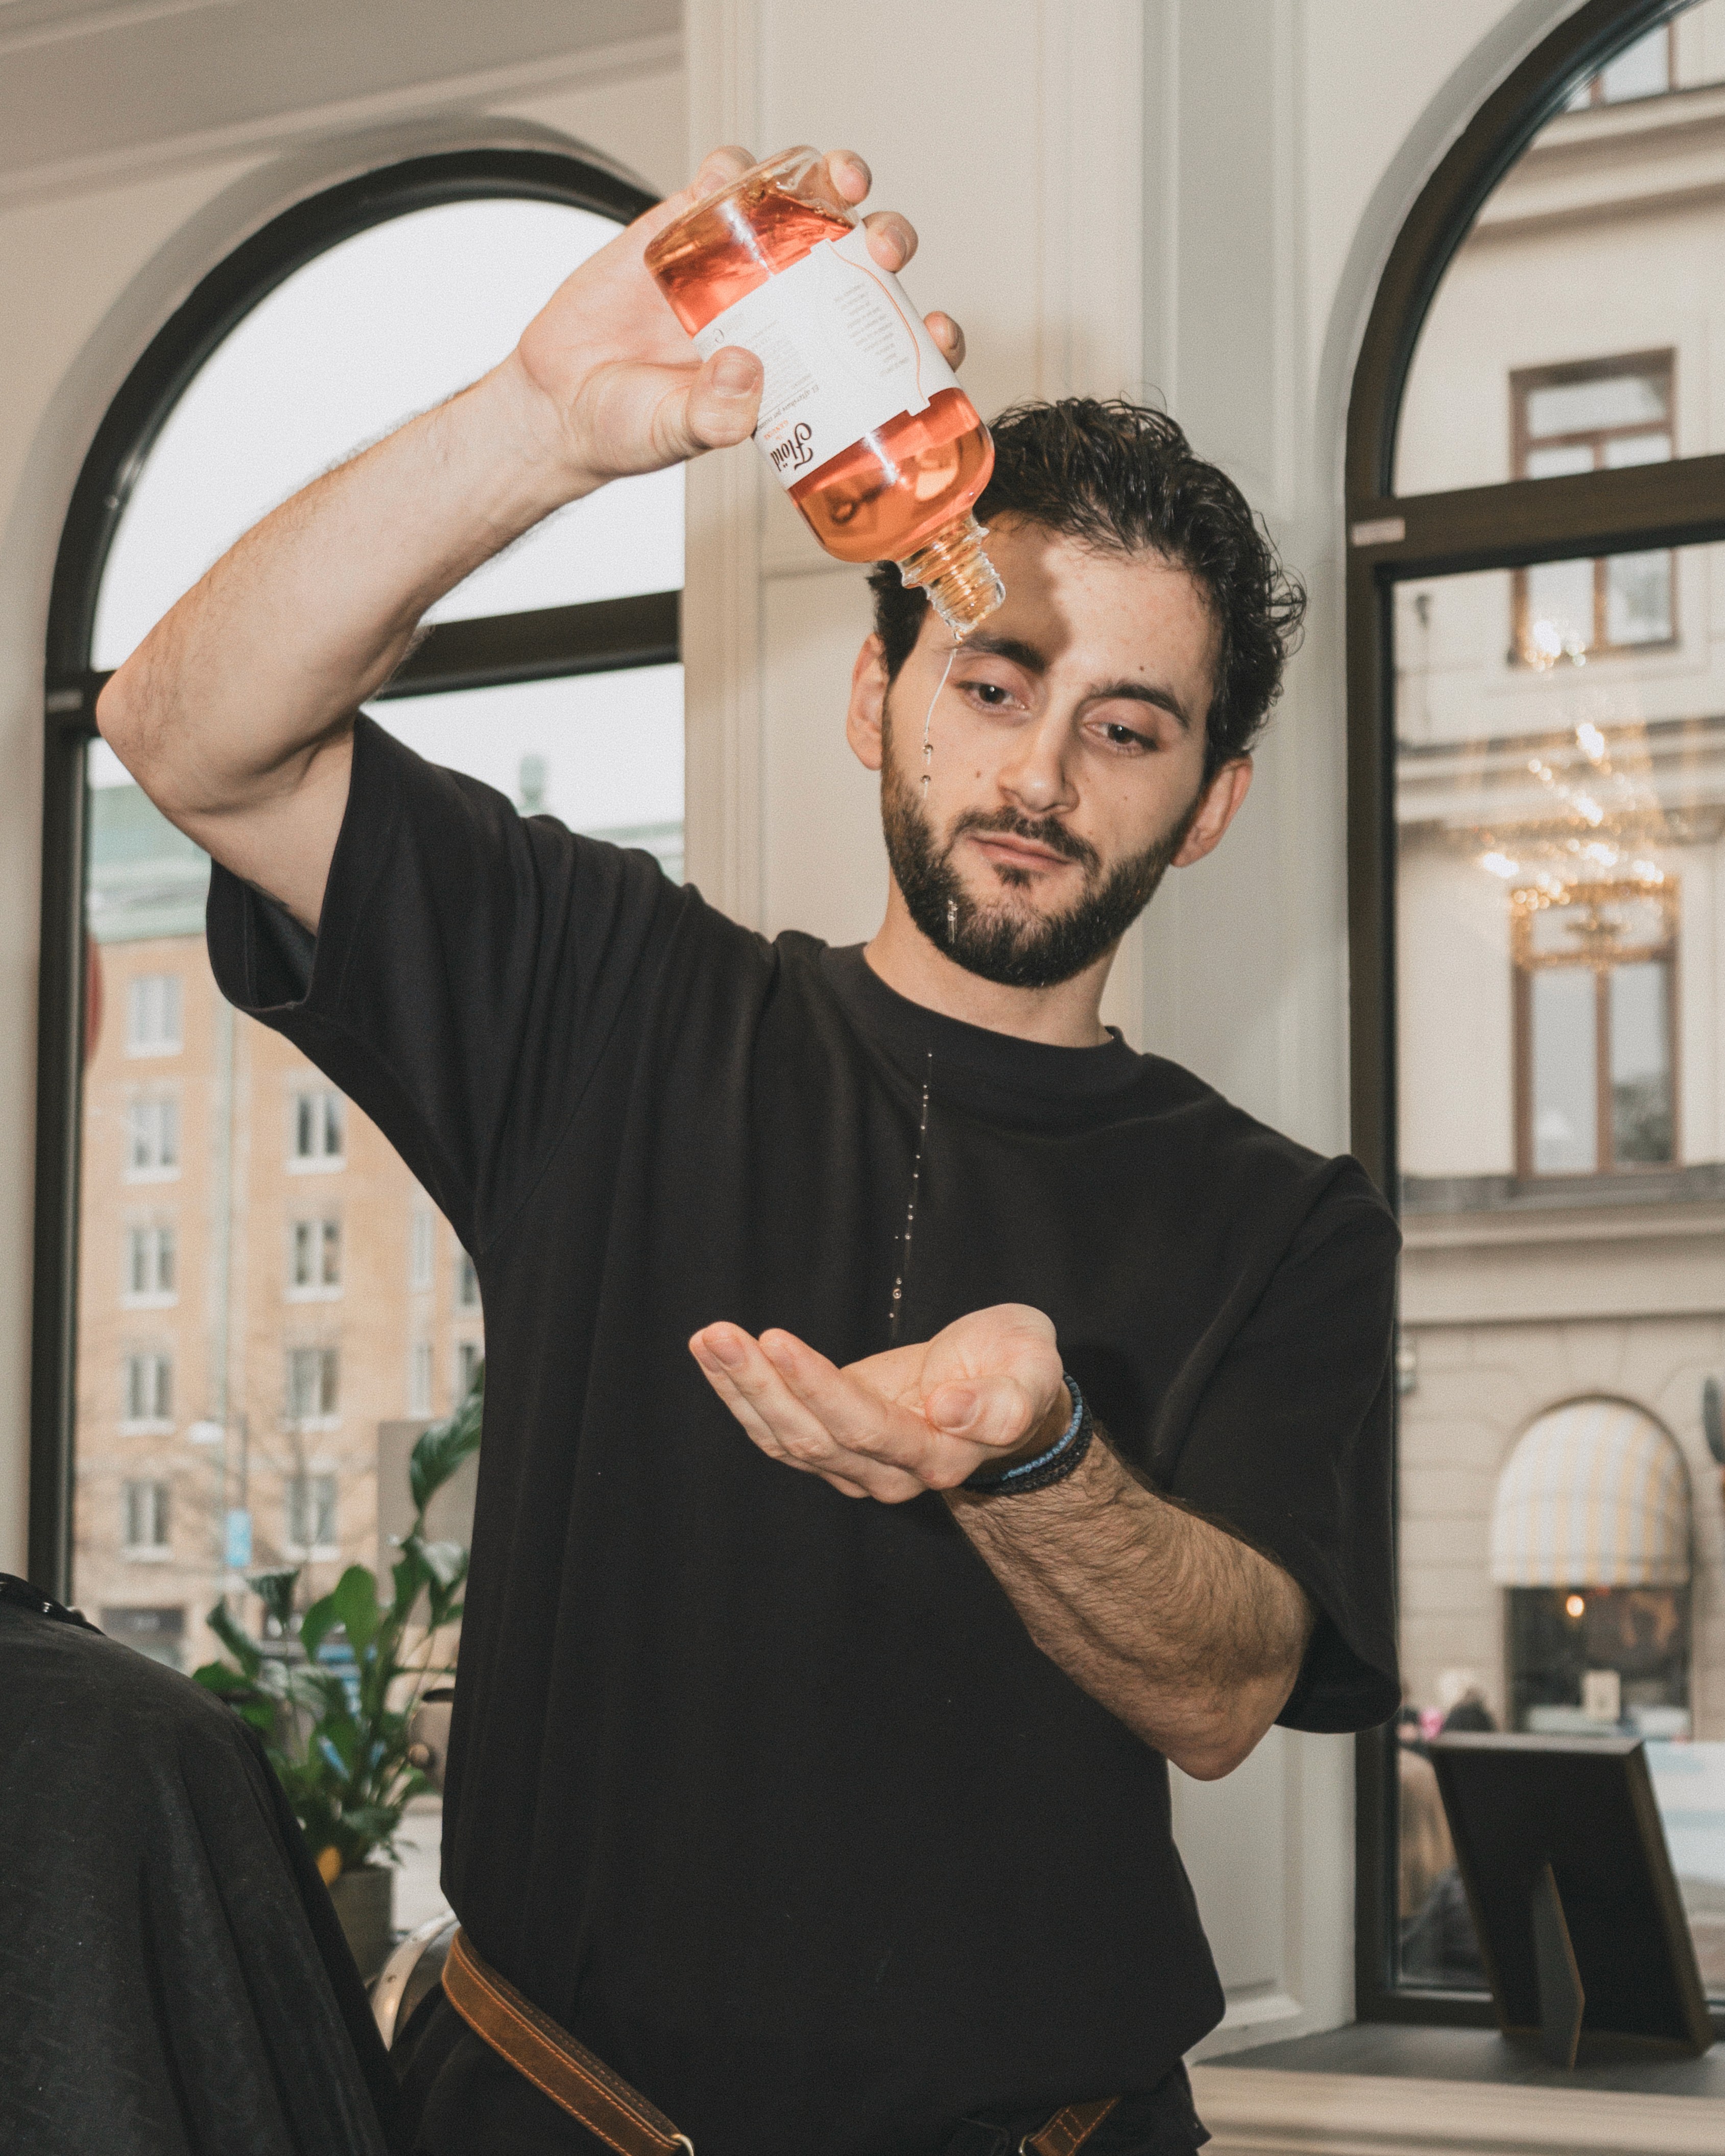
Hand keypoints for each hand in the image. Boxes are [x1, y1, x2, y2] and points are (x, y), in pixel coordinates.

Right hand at [509, 145, 966, 489]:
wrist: (558, 399)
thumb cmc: (627, 428)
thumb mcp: (672, 435)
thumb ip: (709, 417)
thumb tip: (747, 375)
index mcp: (803, 365)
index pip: (881, 344)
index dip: (922, 334)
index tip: (940, 331)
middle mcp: (785, 307)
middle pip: (860, 259)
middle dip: (887, 242)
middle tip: (883, 248)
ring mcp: (740, 263)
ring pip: (806, 203)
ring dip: (833, 182)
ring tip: (842, 180)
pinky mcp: (686, 228)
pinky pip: (724, 180)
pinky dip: (736, 168)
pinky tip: (731, 176)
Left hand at [689, 1303, 1067, 1502]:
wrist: (1004, 1385)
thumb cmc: (1021, 1371)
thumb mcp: (1032, 1372)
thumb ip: (1004, 1401)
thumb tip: (953, 1412)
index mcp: (937, 1457)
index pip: (867, 1428)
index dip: (819, 1387)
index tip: (778, 1339)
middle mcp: (889, 1473)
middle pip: (812, 1437)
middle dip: (761, 1383)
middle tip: (719, 1333)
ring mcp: (854, 1464)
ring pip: (785, 1438)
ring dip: (740, 1388)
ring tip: (708, 1338)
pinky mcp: (832, 1442)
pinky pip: (777, 1427)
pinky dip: (741, 1393)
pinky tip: (715, 1354)